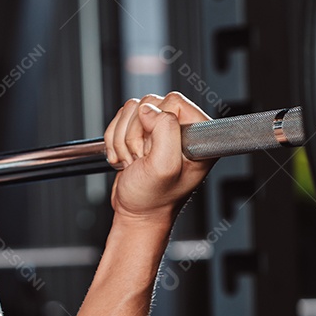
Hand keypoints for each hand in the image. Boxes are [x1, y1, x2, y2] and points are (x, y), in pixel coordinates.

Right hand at [104, 92, 214, 224]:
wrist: (136, 214)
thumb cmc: (153, 199)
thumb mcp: (163, 167)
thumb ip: (164, 130)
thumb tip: (149, 110)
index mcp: (199, 137)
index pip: (174, 102)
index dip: (157, 124)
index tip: (156, 151)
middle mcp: (183, 130)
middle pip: (150, 104)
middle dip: (136, 134)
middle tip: (143, 159)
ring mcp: (162, 130)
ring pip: (133, 110)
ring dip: (124, 139)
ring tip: (135, 161)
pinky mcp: (143, 131)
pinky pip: (122, 118)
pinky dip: (116, 139)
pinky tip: (126, 158)